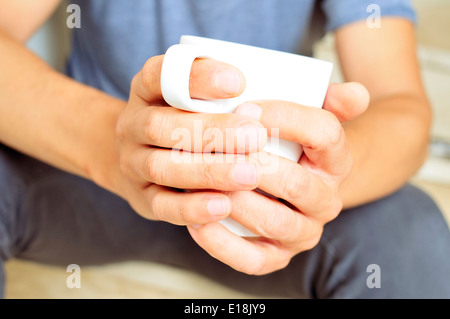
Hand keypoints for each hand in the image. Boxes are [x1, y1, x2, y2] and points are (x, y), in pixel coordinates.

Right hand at [113, 56, 267, 225]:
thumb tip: (254, 104)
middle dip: (211, 131)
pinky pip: (162, 206)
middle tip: (255, 136)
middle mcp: (132, 125)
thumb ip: (216, 95)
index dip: (197, 76)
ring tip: (249, 174)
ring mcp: (133, 163)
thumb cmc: (182, 122)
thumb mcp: (190, 99)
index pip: (160, 74)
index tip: (238, 82)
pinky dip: (192, 207)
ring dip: (208, 171)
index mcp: (146, 91)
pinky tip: (223, 206)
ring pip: (161, 168)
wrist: (141, 158)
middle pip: (160, 126)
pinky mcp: (142, 198)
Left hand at [187, 82, 369, 274]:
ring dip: (234, 202)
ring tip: (199, 182)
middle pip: (295, 182)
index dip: (284, 117)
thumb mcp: (310, 116)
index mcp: (337, 161)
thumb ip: (330, 100)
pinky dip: (221, 243)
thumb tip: (355, 92)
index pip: (324, 133)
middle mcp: (327, 201)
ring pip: (274, 222)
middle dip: (251, 164)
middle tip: (215, 148)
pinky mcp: (278, 257)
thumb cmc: (290, 145)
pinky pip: (253, 260)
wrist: (290, 186)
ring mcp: (304, 232)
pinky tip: (196, 222)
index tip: (245, 107)